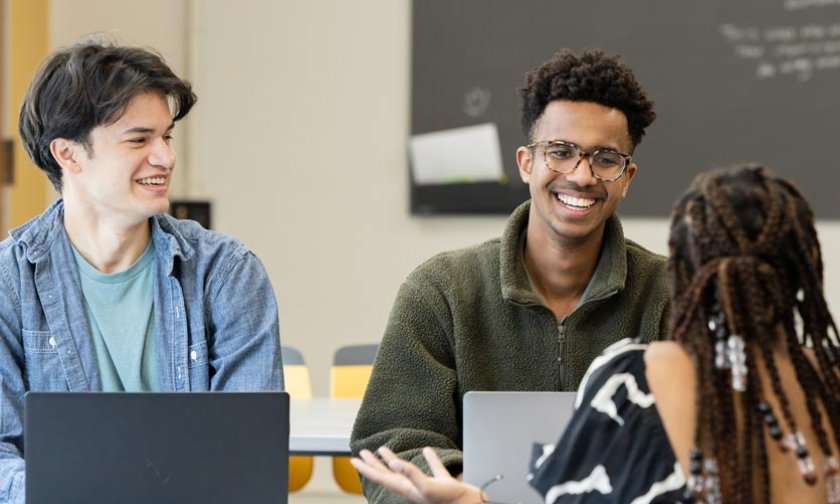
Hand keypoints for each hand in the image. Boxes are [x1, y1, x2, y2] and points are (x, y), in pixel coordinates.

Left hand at [351, 446, 485, 503]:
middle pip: (387, 474)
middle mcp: (412, 487)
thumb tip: (392, 463)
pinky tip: (427, 451)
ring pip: (405, 471)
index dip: (366, 468)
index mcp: (406, 488)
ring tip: (383, 450)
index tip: (353, 459)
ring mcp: (426, 486)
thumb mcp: (426, 486)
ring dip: (393, 460)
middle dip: (374, 464)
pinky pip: (432, 468)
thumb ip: (410, 474)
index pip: (381, 476)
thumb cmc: (448, 501)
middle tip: (362, 453)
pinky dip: (429, 459)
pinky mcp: (441, 484)